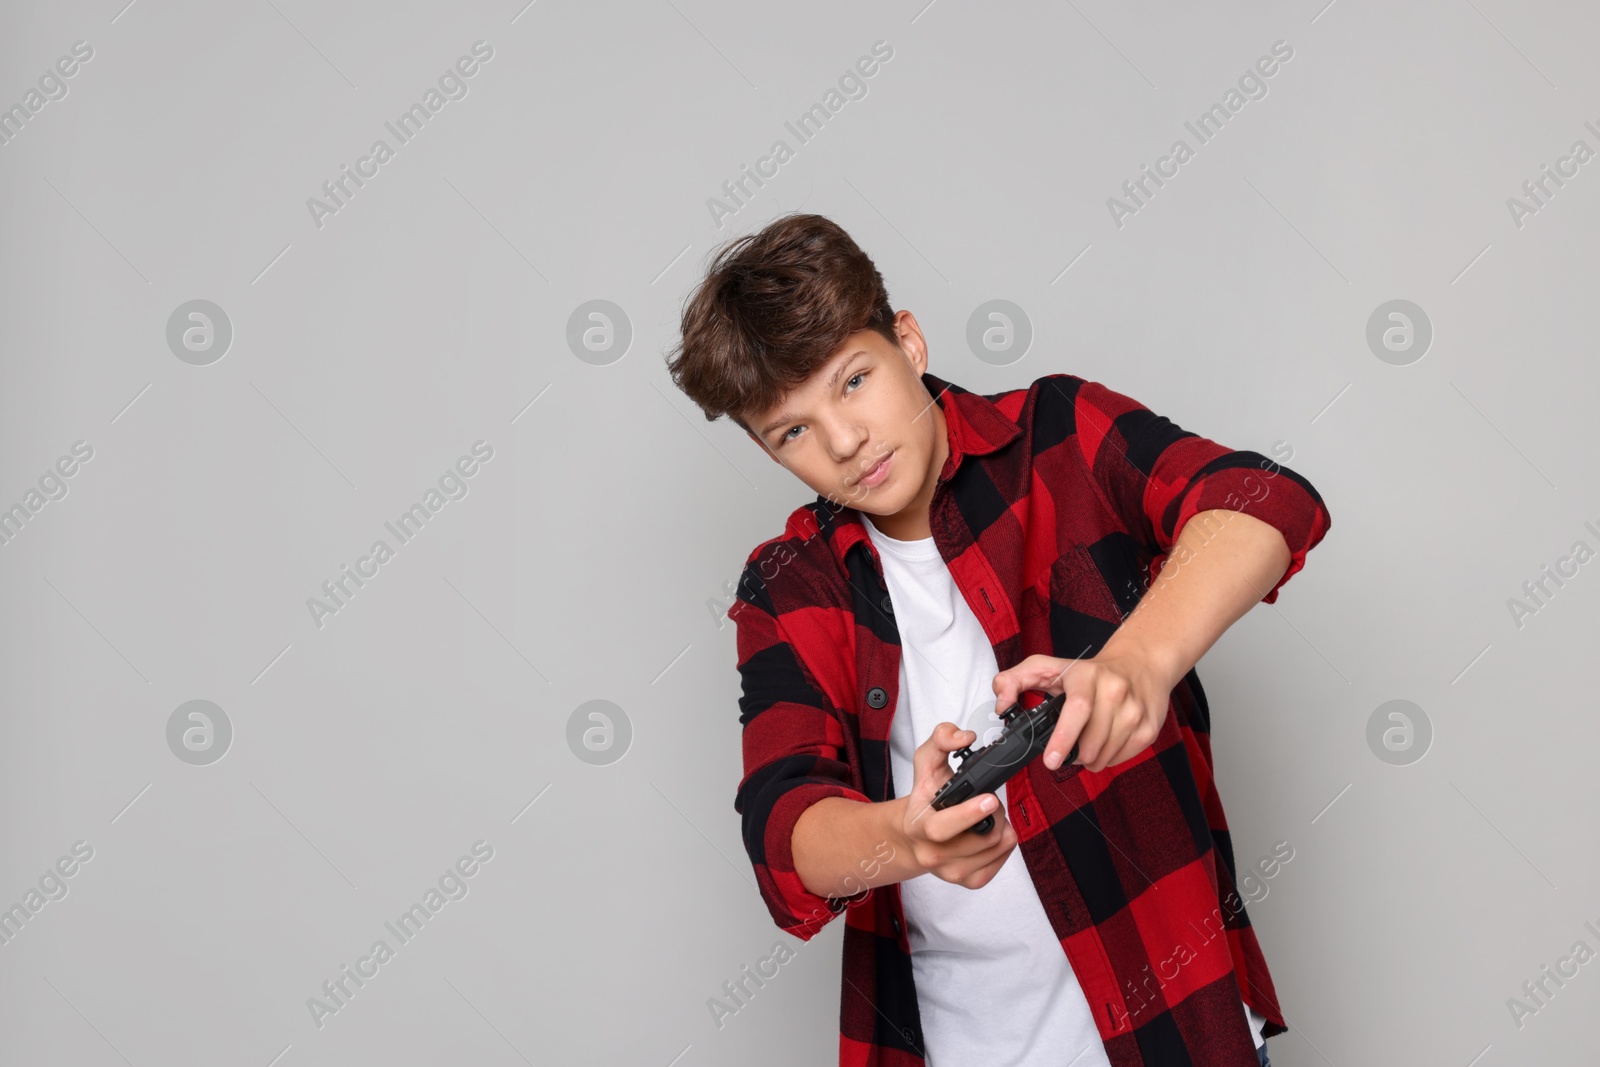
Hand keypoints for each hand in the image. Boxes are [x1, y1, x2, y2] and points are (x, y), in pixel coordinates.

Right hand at [898, 722, 1017, 888]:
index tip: (990, 799)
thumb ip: (941, 739)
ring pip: (999, 846)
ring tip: (987, 815)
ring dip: (1001, 825)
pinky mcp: (970, 881)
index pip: (943, 828)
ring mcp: (953, 872)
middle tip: (988, 800)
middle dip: (996, 813)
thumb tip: (964, 736)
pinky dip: (1003, 842)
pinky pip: (1004, 859)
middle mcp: (933, 855)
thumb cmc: (923, 799)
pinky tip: (989, 831)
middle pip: (984, 838)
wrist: (911, 837)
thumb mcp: (925, 763)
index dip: (969, 814)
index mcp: (919, 827)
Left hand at [991, 651, 1173, 773]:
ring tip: (1085, 743)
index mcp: (1087, 675)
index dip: (1063, 739)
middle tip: (1064, 751)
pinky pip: (1121, 758)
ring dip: (1089, 759)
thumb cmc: (1089, 671)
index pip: (1078, 709)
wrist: (1140, 664)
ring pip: (1105, 755)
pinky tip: (1104, 741)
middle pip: (1091, 741)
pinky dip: (1108, 758)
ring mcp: (1135, 710)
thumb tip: (1002, 705)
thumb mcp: (1046, 667)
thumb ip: (1013, 681)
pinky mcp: (1149, 728)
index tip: (1050, 760)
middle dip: (1073, 755)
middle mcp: (1115, 690)